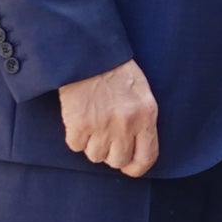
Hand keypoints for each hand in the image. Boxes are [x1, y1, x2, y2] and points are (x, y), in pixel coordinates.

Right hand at [59, 59, 158, 175]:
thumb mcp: (141, 93)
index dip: (136, 167)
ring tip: (91, 123)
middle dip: (110, 153)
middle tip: (104, 136)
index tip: (128, 167)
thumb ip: (141, 120)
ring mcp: (102, 126)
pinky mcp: (79, 125)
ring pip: (95, 156)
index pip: (146, 157)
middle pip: (118, 160)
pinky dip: (75, 136)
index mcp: (146, 116)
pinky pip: (76, 146)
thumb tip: (136, 148)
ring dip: (91, 145)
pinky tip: (78, 119)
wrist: (88, 53)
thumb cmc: (115, 70)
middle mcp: (126, 125)